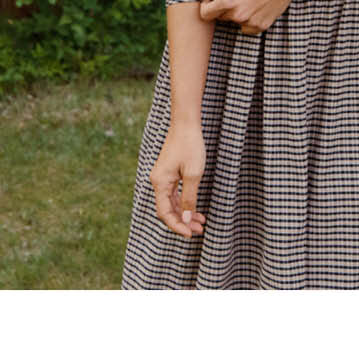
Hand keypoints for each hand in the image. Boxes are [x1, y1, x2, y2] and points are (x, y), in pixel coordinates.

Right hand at [150, 122, 206, 238]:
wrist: (186, 123)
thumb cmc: (190, 146)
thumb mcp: (193, 174)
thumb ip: (189, 199)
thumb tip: (185, 220)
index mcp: (160, 182)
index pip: (164, 213)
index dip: (177, 226)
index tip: (190, 234)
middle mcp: (157, 181)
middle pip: (167, 210)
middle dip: (183, 222)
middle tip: (199, 230)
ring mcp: (162, 178)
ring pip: (171, 204)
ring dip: (185, 214)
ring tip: (201, 223)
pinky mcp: (168, 174)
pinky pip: (174, 195)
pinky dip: (184, 204)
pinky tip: (196, 211)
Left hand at [191, 0, 296, 34]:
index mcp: (227, 2)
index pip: (205, 13)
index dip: (206, 5)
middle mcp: (237, 15)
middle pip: (220, 17)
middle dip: (223, 7)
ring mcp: (249, 23)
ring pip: (234, 21)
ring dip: (236, 13)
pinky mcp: (260, 27)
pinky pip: (246, 27)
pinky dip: (248, 20)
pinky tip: (256, 6)